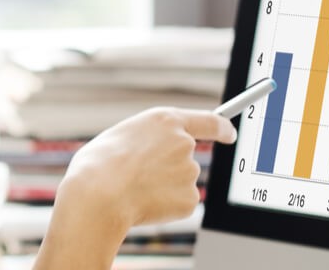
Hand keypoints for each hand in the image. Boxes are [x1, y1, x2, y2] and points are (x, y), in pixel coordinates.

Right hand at [34, 108, 236, 268]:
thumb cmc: (98, 166)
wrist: (98, 197)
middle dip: (168, 168)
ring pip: (179, 181)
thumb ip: (144, 141)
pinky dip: (165, 207)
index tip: (230, 134)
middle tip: (137, 176)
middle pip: (185, 157)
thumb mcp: (118, 137)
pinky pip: (179, 203)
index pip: (209, 121)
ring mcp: (189, 171)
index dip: (222, 128)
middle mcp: (184, 143)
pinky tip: (143, 204)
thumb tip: (150, 156)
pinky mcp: (189, 199)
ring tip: (132, 190)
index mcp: (165, 120)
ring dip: (162, 187)